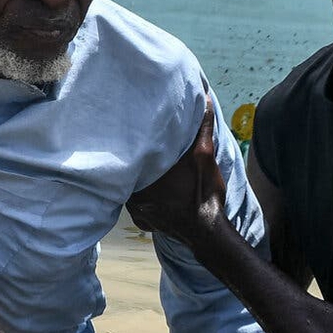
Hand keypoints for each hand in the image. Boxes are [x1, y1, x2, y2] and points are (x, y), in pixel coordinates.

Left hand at [127, 96, 226, 242]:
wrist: (207, 232)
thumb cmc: (204, 193)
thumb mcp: (205, 157)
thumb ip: (201, 129)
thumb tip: (205, 99)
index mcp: (146, 173)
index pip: (127, 154)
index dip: (128, 142)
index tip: (128, 131)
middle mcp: (134, 191)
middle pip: (126, 170)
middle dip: (131, 159)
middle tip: (135, 147)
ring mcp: (136, 209)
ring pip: (128, 186)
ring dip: (134, 177)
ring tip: (140, 167)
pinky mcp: (142, 220)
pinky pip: (134, 204)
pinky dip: (139, 196)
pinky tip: (149, 190)